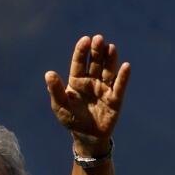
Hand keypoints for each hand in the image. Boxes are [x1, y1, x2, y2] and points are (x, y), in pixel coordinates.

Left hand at [44, 34, 130, 155]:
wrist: (86, 136)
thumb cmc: (71, 119)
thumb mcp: (60, 105)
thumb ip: (55, 90)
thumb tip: (48, 73)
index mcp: (77, 81)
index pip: (79, 63)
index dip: (82, 51)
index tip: (85, 39)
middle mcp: (91, 82)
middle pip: (95, 63)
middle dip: (97, 51)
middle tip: (99, 38)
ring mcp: (104, 89)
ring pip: (108, 71)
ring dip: (110, 59)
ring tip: (111, 47)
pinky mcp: (115, 99)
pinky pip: (119, 86)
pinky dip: (123, 77)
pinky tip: (126, 66)